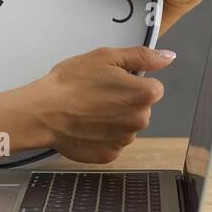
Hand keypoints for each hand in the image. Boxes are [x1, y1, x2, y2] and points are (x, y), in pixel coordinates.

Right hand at [9, 44, 176, 164]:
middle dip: (124, 101)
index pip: (152, 88)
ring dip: (113, 119)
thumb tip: (168, 57)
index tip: (113, 81)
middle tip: (97, 94)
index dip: (132, 82)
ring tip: (88, 109)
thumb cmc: (70, 83)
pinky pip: (112, 142)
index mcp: (143, 95)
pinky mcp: (109, 155)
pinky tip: (85, 125)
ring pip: (126, 126)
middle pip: (140, 108)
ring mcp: (124, 140)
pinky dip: (102, 135)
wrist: (43, 112)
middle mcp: (139, 121)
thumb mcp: (106, 57)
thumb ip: (142, 56)